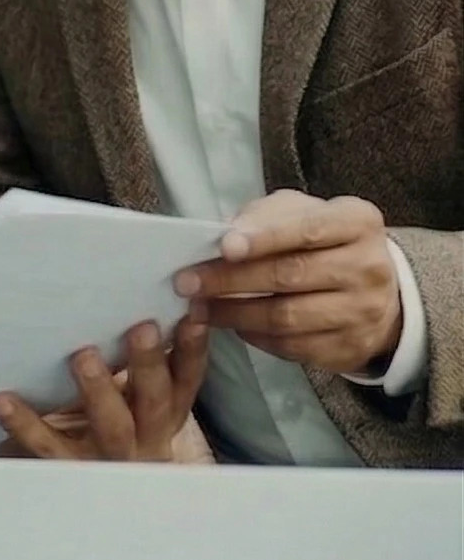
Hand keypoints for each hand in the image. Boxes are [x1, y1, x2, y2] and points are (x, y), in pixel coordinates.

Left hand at [0, 316, 208, 460]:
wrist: (61, 489)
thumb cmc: (92, 424)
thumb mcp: (123, 399)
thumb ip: (128, 364)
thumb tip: (123, 301)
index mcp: (161, 416)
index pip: (185, 380)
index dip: (193, 350)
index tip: (194, 314)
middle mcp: (144, 439)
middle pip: (155, 402)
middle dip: (150, 365)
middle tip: (143, 328)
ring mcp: (107, 458)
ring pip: (112, 426)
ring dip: (100, 390)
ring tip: (83, 357)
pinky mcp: (67, 469)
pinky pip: (45, 445)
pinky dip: (24, 422)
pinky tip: (1, 399)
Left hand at [174, 191, 401, 374]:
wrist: (373, 288)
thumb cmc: (320, 241)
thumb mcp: (300, 212)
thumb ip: (265, 217)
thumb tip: (224, 236)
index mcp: (357, 224)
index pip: (308, 230)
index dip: (264, 238)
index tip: (224, 246)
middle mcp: (368, 268)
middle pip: (290, 275)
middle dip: (231, 279)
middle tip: (187, 282)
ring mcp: (363, 312)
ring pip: (287, 317)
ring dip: (233, 313)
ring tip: (198, 307)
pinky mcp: (351, 347)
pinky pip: (292, 346)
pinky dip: (254, 336)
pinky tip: (231, 324)